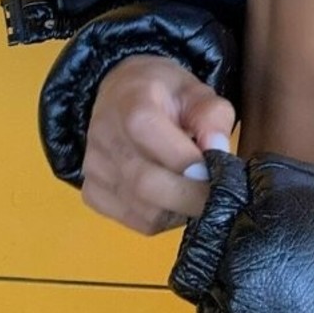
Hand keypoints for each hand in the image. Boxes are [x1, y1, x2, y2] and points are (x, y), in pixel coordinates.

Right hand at [81, 53, 234, 235]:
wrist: (121, 96)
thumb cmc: (164, 94)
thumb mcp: (196, 91)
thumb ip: (212, 116)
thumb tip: (219, 152)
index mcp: (130, 102)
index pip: (150, 134)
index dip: (188, 161)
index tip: (220, 173)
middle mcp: (104, 138)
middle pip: (145, 182)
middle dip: (190, 196)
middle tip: (220, 197)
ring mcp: (95, 170)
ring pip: (144, 210)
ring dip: (180, 209)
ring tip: (196, 191)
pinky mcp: (94, 195)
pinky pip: (137, 221)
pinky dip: (165, 217)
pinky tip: (174, 198)